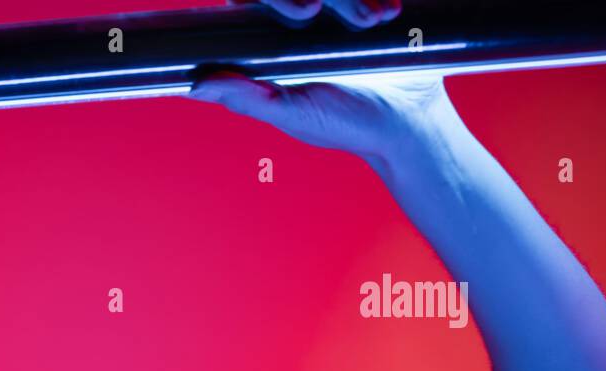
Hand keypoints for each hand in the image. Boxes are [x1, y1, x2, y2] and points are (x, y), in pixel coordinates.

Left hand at [186, 0, 455, 162]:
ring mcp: (341, 5)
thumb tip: (197, 85)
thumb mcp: (292, 113)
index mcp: (275, 38)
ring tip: (374, 20)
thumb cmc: (343, 123)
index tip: (299, 10)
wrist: (408, 122)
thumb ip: (247, 98)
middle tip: (316, 11)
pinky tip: (388, 13)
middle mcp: (305, 14)